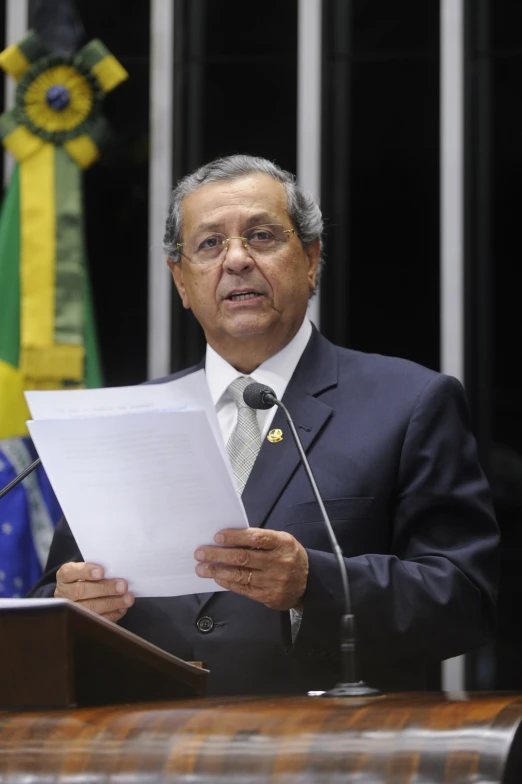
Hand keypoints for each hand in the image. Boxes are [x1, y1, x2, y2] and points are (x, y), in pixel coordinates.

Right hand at [54, 562, 134, 622]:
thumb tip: (116, 571)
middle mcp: (64, 593)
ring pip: (88, 608)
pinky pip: (94, 621)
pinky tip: (121, 609)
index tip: (101, 572)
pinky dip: (110, 615)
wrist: (78, 596)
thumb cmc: (88, 580)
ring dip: (111, 603)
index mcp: (64, 577)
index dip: (85, 571)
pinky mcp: (79, 623)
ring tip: (127, 599)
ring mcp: (70, 610)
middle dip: (104, 589)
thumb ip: (98, 570)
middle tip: (123, 586)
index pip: (69, 572)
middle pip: (81, 591)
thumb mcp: (88, 571)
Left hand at [194, 528, 308, 610]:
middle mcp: (279, 562)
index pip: (256, 538)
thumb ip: (260, 540)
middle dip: (218, 555)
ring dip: (218, 571)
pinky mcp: (269, 596)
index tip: (217, 537)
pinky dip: (228, 582)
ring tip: (202, 568)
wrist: (308, 581)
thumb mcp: (281, 541)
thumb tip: (229, 540)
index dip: (235, 537)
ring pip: (241, 575)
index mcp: (282, 543)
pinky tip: (217, 577)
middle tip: (200, 553)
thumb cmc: (288, 556)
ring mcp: (274, 581)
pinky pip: (244, 589)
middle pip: (244, 557)